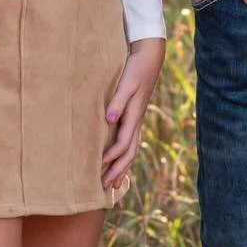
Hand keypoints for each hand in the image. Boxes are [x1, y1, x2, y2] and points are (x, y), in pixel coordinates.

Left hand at [102, 36, 165, 189]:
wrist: (148, 57)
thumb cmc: (135, 69)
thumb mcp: (126, 83)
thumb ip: (117, 102)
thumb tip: (109, 120)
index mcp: (134, 116)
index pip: (123, 144)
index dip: (112, 158)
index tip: (98, 167)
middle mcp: (136, 122)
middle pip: (129, 154)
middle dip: (117, 171)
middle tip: (104, 188)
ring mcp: (136, 120)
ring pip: (130, 150)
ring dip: (122, 168)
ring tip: (112, 184)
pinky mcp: (134, 116)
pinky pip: (130, 142)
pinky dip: (123, 156)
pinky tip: (116, 160)